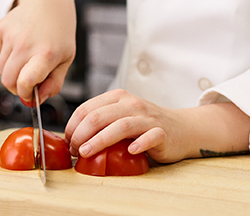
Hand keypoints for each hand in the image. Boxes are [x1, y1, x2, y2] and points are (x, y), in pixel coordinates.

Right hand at [0, 0, 75, 103]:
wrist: (48, 4)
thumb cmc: (58, 33)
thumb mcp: (66, 60)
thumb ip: (54, 84)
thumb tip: (37, 100)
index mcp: (45, 54)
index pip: (25, 83)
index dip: (25, 94)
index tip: (29, 94)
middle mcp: (26, 44)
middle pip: (8, 81)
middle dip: (16, 87)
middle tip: (27, 80)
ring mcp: (11, 36)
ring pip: (1, 70)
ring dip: (11, 71)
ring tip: (25, 60)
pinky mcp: (0, 29)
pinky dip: (2, 57)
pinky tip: (16, 48)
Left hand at [64, 89, 249, 162]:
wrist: (181, 129)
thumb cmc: (144, 125)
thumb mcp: (120, 116)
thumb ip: (100, 121)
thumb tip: (71, 137)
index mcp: (117, 97)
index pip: (87, 108)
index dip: (73, 126)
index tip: (67, 142)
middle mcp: (131, 104)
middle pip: (99, 116)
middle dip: (81, 134)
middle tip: (74, 150)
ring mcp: (147, 117)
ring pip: (121, 125)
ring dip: (100, 140)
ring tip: (86, 152)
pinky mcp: (162, 132)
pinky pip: (150, 136)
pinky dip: (139, 143)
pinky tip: (130, 151)